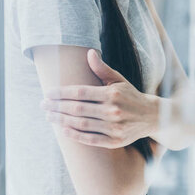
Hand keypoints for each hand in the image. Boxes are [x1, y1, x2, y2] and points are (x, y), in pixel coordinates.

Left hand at [40, 49, 158, 147]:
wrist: (152, 116)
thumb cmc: (130, 95)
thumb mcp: (119, 79)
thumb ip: (102, 68)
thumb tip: (89, 53)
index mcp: (112, 93)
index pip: (81, 92)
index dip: (62, 93)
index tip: (48, 93)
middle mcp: (113, 110)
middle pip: (78, 109)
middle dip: (57, 107)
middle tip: (42, 105)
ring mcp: (114, 127)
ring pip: (81, 124)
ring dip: (62, 120)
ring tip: (49, 116)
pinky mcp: (115, 141)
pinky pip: (91, 139)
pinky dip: (75, 135)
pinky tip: (63, 130)